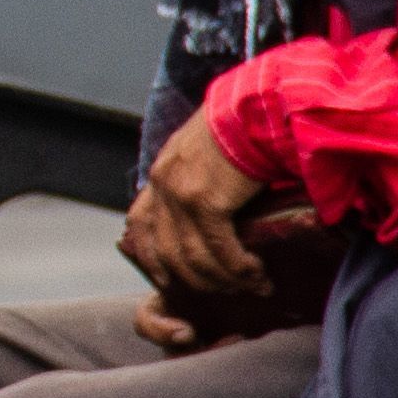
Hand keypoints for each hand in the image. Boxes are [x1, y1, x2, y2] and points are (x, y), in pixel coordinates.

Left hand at [118, 109, 270, 348]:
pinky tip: (255, 272)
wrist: (257, 107)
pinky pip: (217, 250)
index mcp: (161, 174)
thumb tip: (213, 217)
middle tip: (230, 290)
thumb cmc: (242, 130)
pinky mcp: (205, 199)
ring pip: (193, 259)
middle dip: (199, 281)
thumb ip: (199, 183)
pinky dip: (237, 268)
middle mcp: (162, 185)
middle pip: (166, 254)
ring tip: (252, 284)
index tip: (175, 280)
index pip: (140, 227)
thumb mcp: (206, 156)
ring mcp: (180, 193)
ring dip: (224, 280)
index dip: (154, 260)